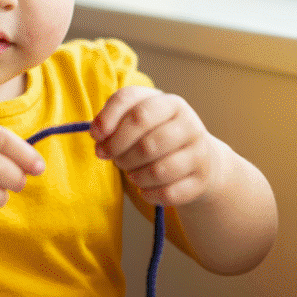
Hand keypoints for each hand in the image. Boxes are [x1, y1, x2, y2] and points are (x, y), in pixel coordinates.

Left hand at [90, 86, 222, 206]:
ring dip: (135, 176)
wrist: (199, 159)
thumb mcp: (138, 120)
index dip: (109, 119)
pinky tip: (145, 189)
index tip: (95, 136)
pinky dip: (149, 194)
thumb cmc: (157, 135)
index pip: (133, 104)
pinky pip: (168, 193)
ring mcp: (198, 152)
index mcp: (170, 103)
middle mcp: (189, 124)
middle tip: (112, 157)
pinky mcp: (201, 180)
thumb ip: (114, 120)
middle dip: (120, 153)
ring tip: (131, 173)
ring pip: (157, 171)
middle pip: (145, 143)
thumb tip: (98, 134)